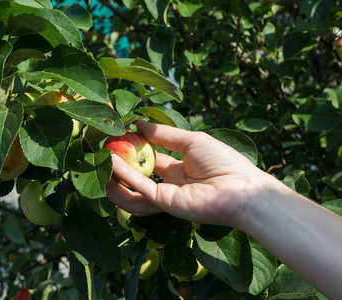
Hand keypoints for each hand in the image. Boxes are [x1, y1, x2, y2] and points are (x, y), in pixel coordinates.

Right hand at [106, 120, 279, 226]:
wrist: (240, 188)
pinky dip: (125, 178)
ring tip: (100, 160)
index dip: (134, 146)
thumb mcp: (192, 141)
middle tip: (103, 148)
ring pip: (132, 190)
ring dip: (115, 176)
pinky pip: (140, 190)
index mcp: (177, 167)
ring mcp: (165, 195)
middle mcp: (168, 182)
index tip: (119, 133)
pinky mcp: (164, 203)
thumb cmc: (223, 162)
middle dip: (120, 163)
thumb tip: (139, 123)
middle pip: (137, 174)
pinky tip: (112, 164)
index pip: (149, 157)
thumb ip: (165, 135)